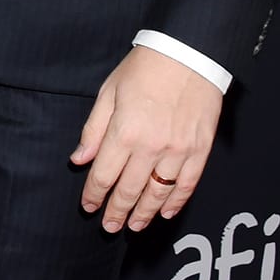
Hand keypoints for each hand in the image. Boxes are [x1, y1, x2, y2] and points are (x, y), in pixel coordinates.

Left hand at [71, 47, 221, 232]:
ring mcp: (178, 150)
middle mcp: (150, 147)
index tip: (88, 206)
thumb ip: (94, 130)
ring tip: (134, 226)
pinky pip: (187, 184)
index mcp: (124, 132)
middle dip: (116, 212)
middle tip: (109, 226)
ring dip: (144, 213)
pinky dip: (175, 202)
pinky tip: (164, 212)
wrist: (189, 53)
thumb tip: (79, 159)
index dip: (93, 195)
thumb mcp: (109, 93)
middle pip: (128, 190)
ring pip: (157, 193)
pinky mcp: (200, 149)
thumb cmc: (145, 68)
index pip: (103, 175)